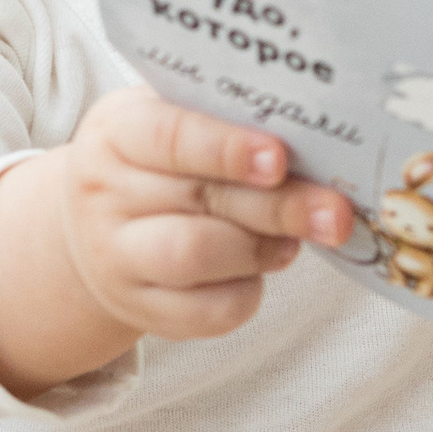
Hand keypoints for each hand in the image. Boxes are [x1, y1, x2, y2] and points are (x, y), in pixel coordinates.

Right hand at [51, 90, 352, 342]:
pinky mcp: (141, 309)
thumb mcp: (170, 120)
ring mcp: (117, 257)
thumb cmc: (157, 162)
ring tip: (292, 239)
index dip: (228, 148)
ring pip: (197, 256)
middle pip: (199, 199)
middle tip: (335, 211)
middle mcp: (105, 194)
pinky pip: (209, 310)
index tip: (280, 159)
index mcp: (116, 133)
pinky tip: (262, 267)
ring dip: (261, 248)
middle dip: (277, 206)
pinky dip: (249, 291)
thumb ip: (226, 121)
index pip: (169, 136)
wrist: (97, 229)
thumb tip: (316, 136)